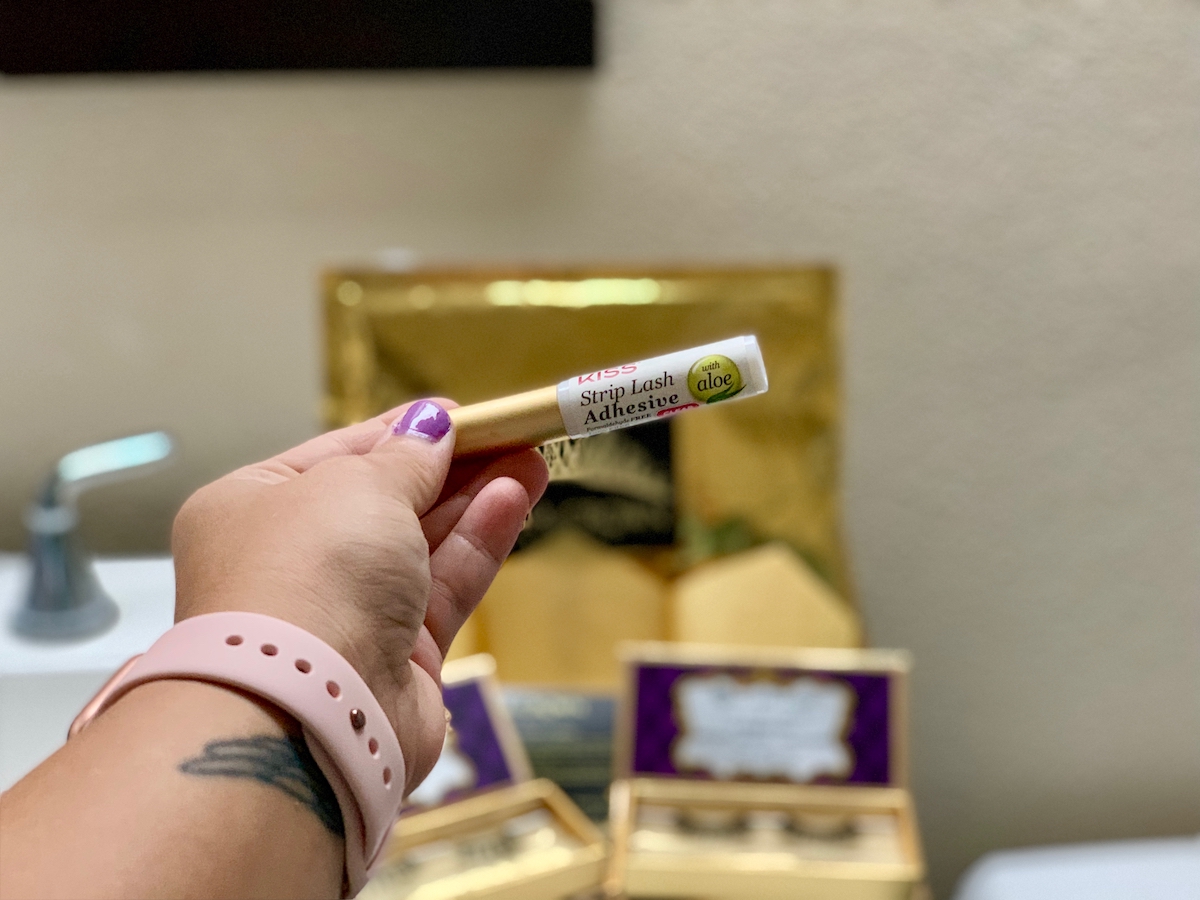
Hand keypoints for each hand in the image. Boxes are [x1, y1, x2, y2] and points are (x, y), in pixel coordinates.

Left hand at [171, 400, 548, 792]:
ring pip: (423, 545)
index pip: (339, 456)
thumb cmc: (311, 571)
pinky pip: (443, 587)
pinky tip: (515, 501)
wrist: (307, 708)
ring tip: (532, 460)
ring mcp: (347, 614)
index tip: (459, 415)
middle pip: (387, 501)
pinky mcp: (397, 659)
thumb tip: (432, 426)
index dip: (403, 433)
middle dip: (452, 467)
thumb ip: (407, 457)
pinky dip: (477, 543)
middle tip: (513, 433)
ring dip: (477, 500)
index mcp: (254, 509)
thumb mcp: (358, 485)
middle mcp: (295, 563)